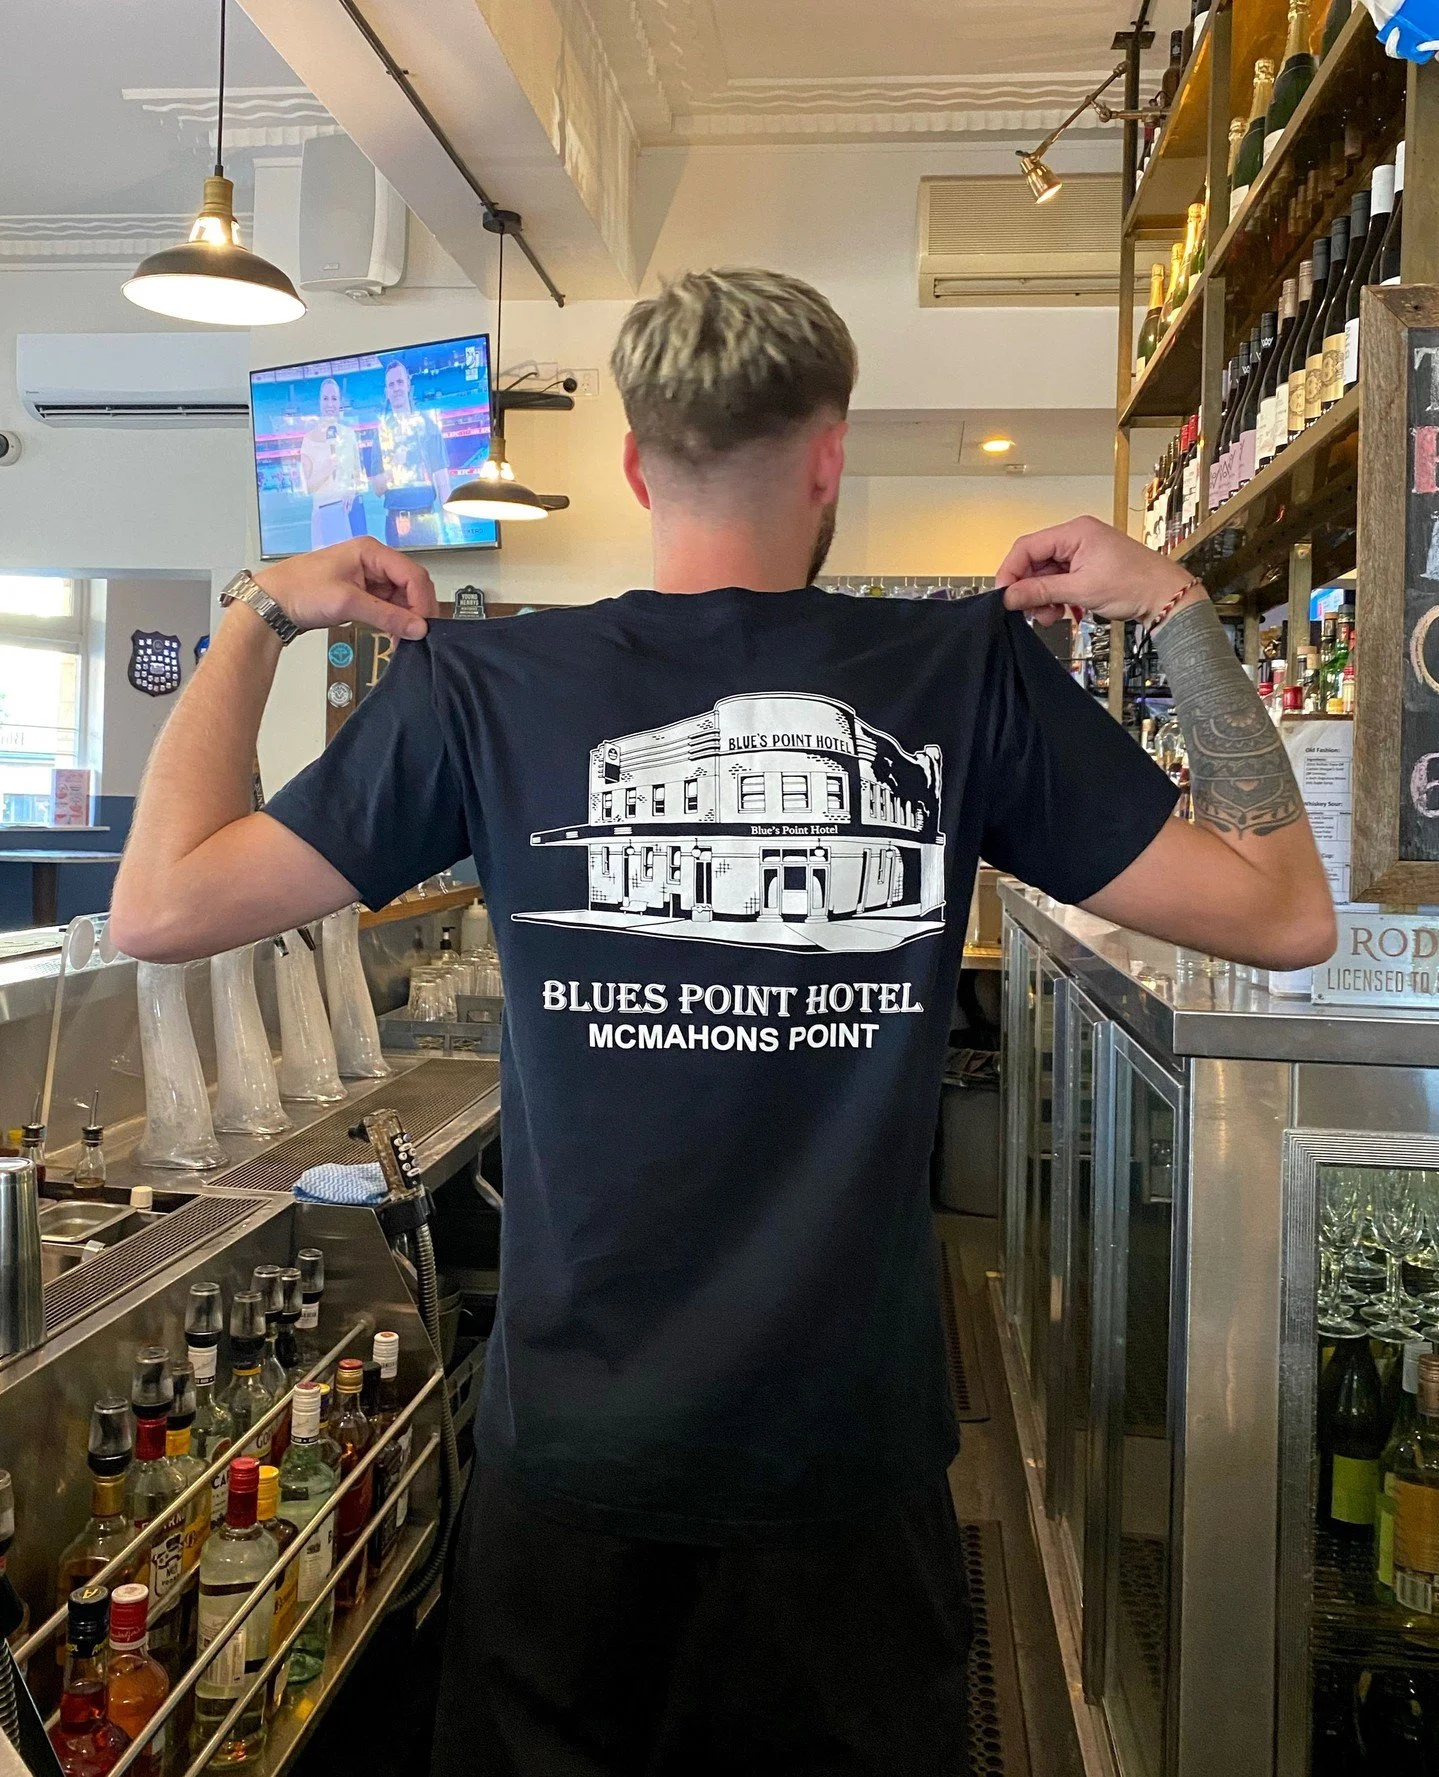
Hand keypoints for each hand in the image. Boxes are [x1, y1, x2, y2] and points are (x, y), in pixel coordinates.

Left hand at [254, 538, 437, 642]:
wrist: (272, 602)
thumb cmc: (300, 591)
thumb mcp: (347, 603)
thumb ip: (386, 616)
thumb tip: (417, 628)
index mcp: (370, 551)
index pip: (412, 574)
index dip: (422, 601)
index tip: (423, 626)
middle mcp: (373, 561)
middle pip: (411, 585)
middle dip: (416, 610)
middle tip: (415, 635)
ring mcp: (368, 577)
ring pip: (402, 597)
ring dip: (405, 618)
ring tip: (401, 638)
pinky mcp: (362, 593)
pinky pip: (388, 605)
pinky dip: (392, 620)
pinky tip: (391, 633)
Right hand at [995, 514, 1203, 628]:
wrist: (1165, 596)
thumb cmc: (1134, 584)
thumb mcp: (1080, 590)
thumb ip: (1041, 591)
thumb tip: (1010, 596)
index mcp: (1074, 532)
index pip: (1027, 547)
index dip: (1011, 572)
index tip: (1005, 596)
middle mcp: (1076, 537)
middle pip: (1035, 561)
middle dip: (1029, 588)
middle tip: (1029, 612)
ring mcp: (1082, 552)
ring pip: (1046, 573)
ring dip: (1043, 597)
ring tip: (1051, 616)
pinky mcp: (1087, 566)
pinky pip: (1060, 579)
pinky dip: (1056, 597)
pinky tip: (1062, 611)